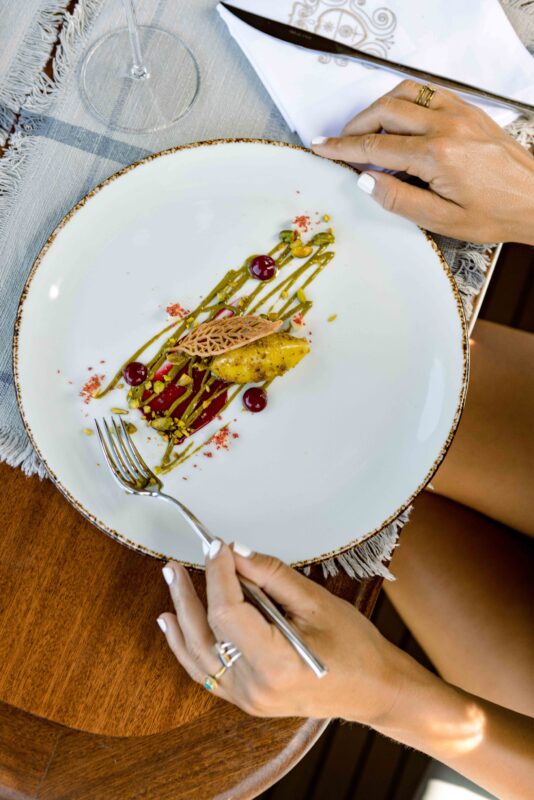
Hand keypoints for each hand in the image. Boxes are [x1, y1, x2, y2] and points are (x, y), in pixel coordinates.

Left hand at [157, 542, 407, 722]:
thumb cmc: (355, 647)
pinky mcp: (247, 699)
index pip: (228, 612)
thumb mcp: (316, 602)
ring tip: (170, 583)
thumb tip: (236, 553)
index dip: (218, 575)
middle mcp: (255, 687)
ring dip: (181, 617)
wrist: (374, 690)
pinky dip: (186, 646)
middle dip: (191, 592)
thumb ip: (271, 576)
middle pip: (207, 632)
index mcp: (275, 664)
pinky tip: (172, 625)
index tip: (217, 547)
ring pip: (198, 655)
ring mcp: (248, 698)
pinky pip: (206, 672)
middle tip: (177, 562)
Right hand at [311, 80, 533, 244]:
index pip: (376, 148)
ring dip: (378, 109)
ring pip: (404, 93)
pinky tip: (398, 121)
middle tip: (341, 144)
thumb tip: (365, 181)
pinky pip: (426, 93)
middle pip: (385, 111)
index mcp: (438, 156)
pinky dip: (404, 101)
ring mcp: (459, 112)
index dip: (343, 148)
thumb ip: (400, 200)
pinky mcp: (468, 110)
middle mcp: (447, 126)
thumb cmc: (495, 214)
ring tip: (367, 133)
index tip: (322, 147)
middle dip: (355, 126)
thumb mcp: (443, 220)